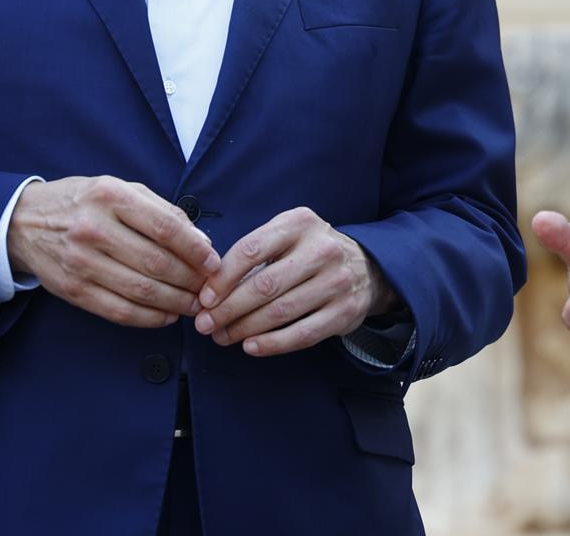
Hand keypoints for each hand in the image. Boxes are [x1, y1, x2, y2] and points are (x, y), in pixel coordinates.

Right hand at [6, 176, 220, 327]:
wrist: (24, 222)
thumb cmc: (83, 202)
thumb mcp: (120, 189)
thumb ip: (162, 211)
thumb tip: (201, 241)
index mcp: (111, 197)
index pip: (165, 227)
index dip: (195, 249)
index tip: (213, 262)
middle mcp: (94, 228)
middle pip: (156, 263)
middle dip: (191, 280)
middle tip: (209, 289)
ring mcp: (81, 262)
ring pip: (141, 291)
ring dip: (176, 303)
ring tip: (194, 304)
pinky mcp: (73, 290)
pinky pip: (119, 311)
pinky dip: (150, 318)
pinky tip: (168, 315)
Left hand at [193, 208, 396, 356]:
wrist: (366, 267)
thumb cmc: (309, 252)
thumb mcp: (286, 236)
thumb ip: (253, 254)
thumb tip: (210, 290)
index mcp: (299, 223)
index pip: (251, 249)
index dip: (223, 278)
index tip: (204, 298)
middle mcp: (321, 249)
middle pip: (264, 285)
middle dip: (228, 309)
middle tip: (207, 325)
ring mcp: (336, 281)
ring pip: (281, 311)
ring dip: (245, 329)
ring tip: (224, 337)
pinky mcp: (344, 312)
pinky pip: (302, 334)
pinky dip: (272, 343)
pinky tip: (251, 346)